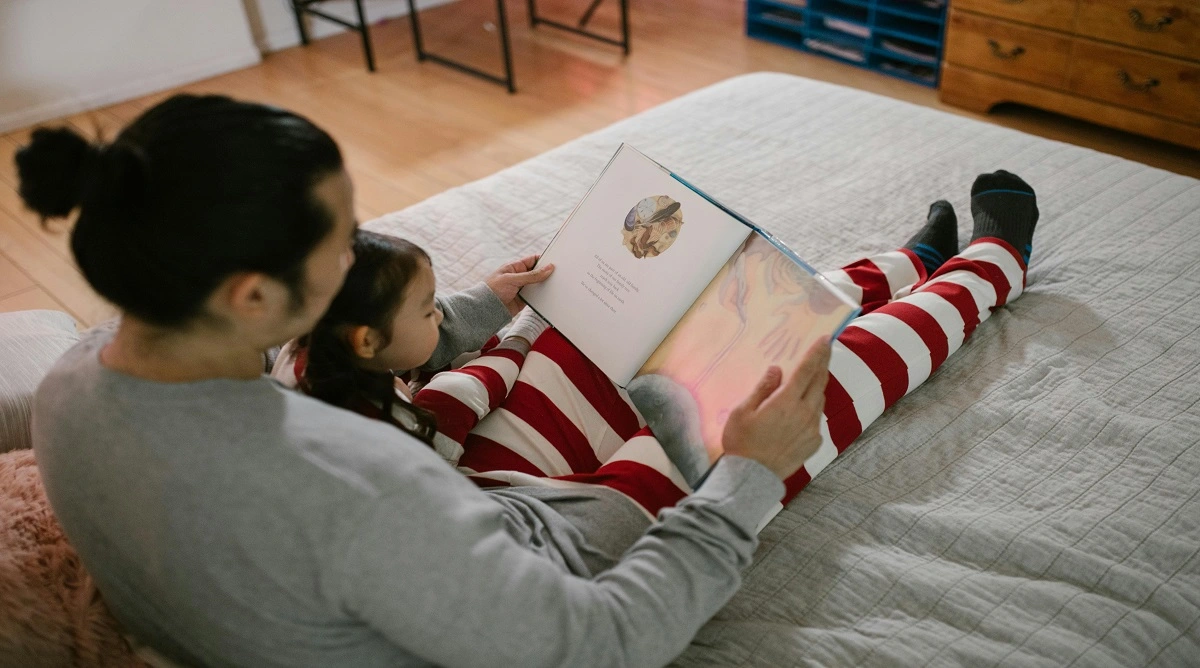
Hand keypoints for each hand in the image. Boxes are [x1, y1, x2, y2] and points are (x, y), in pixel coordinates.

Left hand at [486, 255, 554, 315]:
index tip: (554, 262)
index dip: (543, 260)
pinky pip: (536, 296)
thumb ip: (531, 275)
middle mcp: (520, 277)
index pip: (533, 260)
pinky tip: (549, 296)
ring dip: (545, 285)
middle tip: (558, 274)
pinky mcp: (524, 300)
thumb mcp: (512, 279)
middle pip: (537, 272)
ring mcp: (522, 288)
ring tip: (556, 286)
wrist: (485, 310)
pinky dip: (542, 296)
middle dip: (546, 273)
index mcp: (515, 267)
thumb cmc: (493, 290)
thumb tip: (548, 268)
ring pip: (538, 285)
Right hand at [721, 338, 830, 480]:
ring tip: (813, 378)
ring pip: (820, 401)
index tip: (825, 339)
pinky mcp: (813, 443)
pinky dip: (812, 409)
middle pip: (819, 382)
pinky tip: (802, 410)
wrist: (751, 478)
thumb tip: (776, 370)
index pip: (807, 370)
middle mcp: (804, 413)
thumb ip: (762, 388)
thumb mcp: (743, 411)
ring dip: (818, 386)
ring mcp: (811, 430)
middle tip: (825, 350)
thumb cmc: (741, 442)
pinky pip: (816, 419)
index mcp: (786, 402)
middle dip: (823, 364)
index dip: (817, 353)